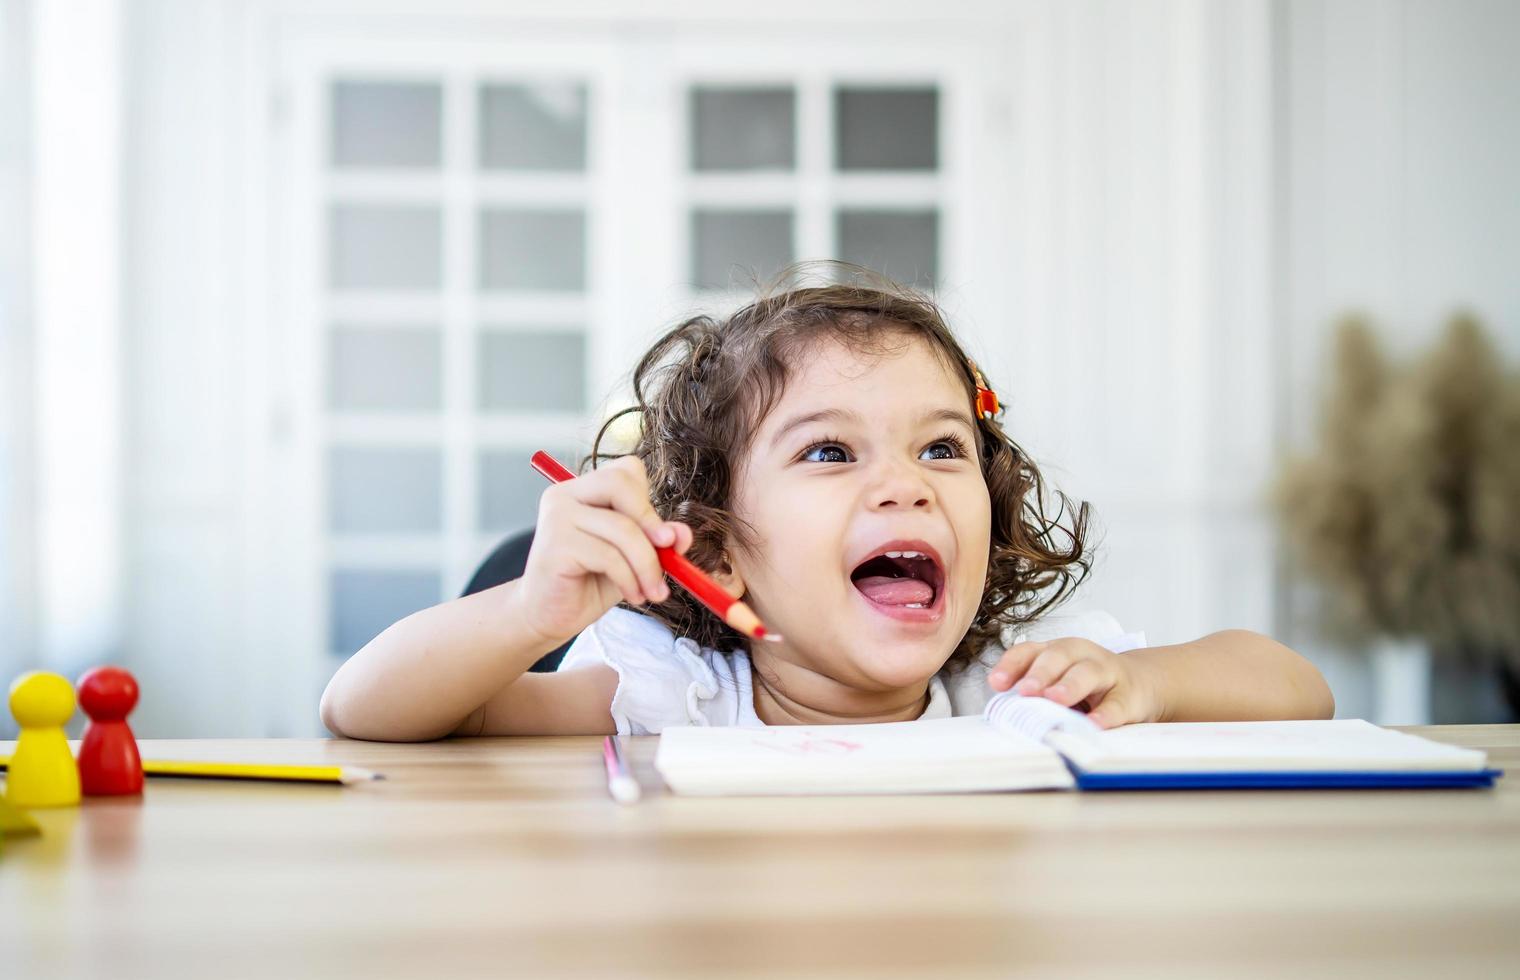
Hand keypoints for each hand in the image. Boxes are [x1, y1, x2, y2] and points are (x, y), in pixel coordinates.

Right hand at [515, 456, 693, 646]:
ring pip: (622, 528)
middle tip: (669, 554)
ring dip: (647, 565)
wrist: (549, 617)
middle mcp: (565, 495)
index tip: (663, 538)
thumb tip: (682, 534)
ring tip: (652, 590)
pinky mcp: (556, 546)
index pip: (626, 470)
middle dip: (651, 522)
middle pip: (620, 484)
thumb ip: (656, 540)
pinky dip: (630, 579)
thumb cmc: (588, 583)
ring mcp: (557, 518)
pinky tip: (634, 595)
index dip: (649, 502)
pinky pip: (608, 556)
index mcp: (582, 490)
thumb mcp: (631, 557)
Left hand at [986, 636, 1161, 728]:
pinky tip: (1094, 723)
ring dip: (1070, 685)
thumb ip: (1036, 692)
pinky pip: (1117, 703)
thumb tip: (1006, 712)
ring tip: (1055, 699)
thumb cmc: (1089, 685)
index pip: (1029, 651)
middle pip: (1058, 656)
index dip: (1012, 665)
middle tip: (1026, 690)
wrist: (1142, 684)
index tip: (996, 683)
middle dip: (1040, 673)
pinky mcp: (1129, 695)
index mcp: (1057, 651)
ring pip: (1087, 673)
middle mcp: (1081, 655)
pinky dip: (1105, 714)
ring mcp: (1107, 672)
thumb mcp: (1060, 681)